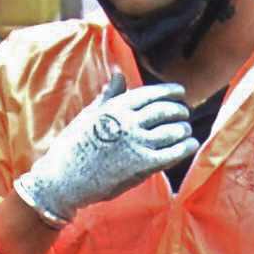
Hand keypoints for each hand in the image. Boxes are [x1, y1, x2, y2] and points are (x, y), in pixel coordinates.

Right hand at [18, 80, 201, 227]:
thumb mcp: (88, 115)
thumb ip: (109, 95)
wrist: (64, 180)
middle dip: (179, 110)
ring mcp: (137, 143)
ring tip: (186, 131)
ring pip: (173, 131)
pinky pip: (173, 153)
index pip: (151, 93)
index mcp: (116, 107)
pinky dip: (185, 147)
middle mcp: (129, 122)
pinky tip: (190, 145)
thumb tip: (119, 72)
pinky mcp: (143, 165)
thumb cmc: (72, 147)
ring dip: (183, 129)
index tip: (180, 92)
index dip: (170, 92)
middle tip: (184, 114)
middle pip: (166, 111)